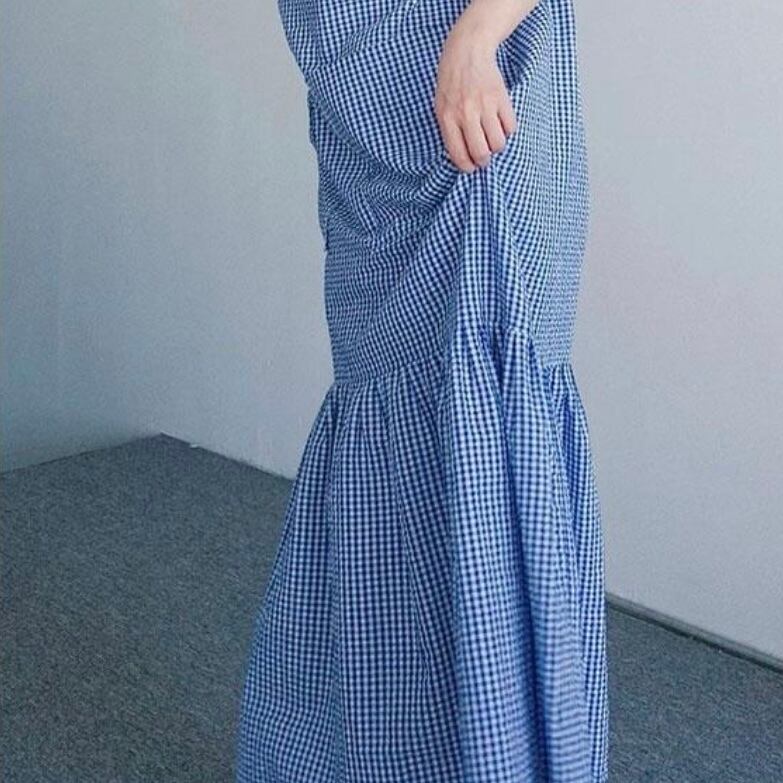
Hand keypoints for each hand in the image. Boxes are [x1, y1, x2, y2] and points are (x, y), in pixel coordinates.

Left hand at [433, 0, 535, 171]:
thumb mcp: (441, 107)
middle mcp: (466, 114)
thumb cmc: (451, 83)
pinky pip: (510, 127)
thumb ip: (449, 130)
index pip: (459, 155)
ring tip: (492, 138)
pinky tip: (500, 123)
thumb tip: (463, 157)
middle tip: (484, 157)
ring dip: (496, 146)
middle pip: (481, 153)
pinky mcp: (501, 98)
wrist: (467, 51)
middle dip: (484, 160)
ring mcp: (485, 106)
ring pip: (498, 143)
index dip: (467, 166)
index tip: (471, 167)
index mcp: (448, 118)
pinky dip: (507, 130)